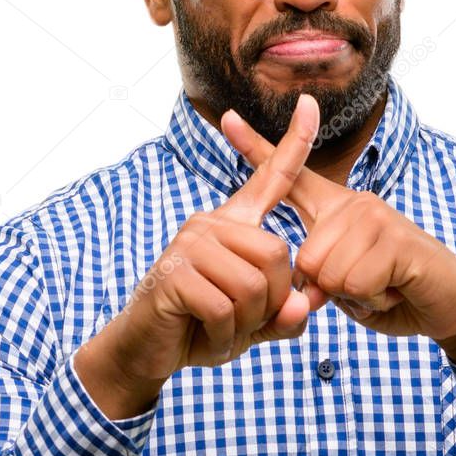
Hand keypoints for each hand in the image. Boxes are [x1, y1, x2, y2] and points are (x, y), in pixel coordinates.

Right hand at [75, 94, 320, 417]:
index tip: (309, 104)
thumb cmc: (203, 328)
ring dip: (246, 322)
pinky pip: (226, 307)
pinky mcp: (176, 272)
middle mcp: (212, 222)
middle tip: (244, 320)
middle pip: (278, 255)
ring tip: (222, 327)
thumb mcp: (254, 323)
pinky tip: (206, 334)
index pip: (272, 177)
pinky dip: (225, 334)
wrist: (146, 351)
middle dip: (271, 302)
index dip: (295, 142)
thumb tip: (302, 307)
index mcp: (235, 224)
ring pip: (255, 284)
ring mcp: (191, 242)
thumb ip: (285, 316)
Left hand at [221, 100, 455, 372]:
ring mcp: (377, 216)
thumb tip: (307, 287)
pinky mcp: (397, 239)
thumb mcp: (346, 286)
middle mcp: (355, 203)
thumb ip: (318, 279)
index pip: (291, 177)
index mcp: (338, 209)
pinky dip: (374, 299)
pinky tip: (396, 289)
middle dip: (331, 290)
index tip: (227, 118)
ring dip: (356, 295)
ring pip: (327, 272)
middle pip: (304, 258)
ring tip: (384, 286)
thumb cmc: (396, 293)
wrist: (452, 305)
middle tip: (369, 285)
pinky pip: (354, 282)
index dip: (255, 148)